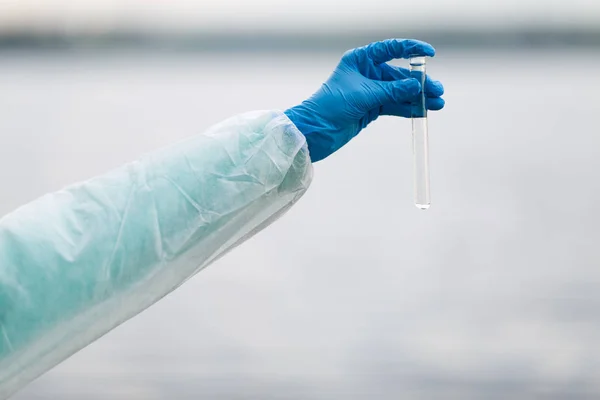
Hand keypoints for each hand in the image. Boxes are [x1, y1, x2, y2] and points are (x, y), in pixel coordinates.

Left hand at [284, 39, 444, 161]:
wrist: (314, 131)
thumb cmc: (329, 107)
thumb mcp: (364, 96)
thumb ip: (391, 91)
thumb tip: (415, 86)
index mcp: (360, 59)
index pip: (390, 49)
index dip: (411, 49)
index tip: (430, 53)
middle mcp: (366, 73)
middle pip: (399, 74)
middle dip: (419, 83)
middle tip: (437, 90)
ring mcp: (369, 91)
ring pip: (399, 92)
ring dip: (417, 98)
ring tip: (436, 104)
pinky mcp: (370, 108)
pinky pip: (394, 106)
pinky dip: (408, 109)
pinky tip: (422, 111)